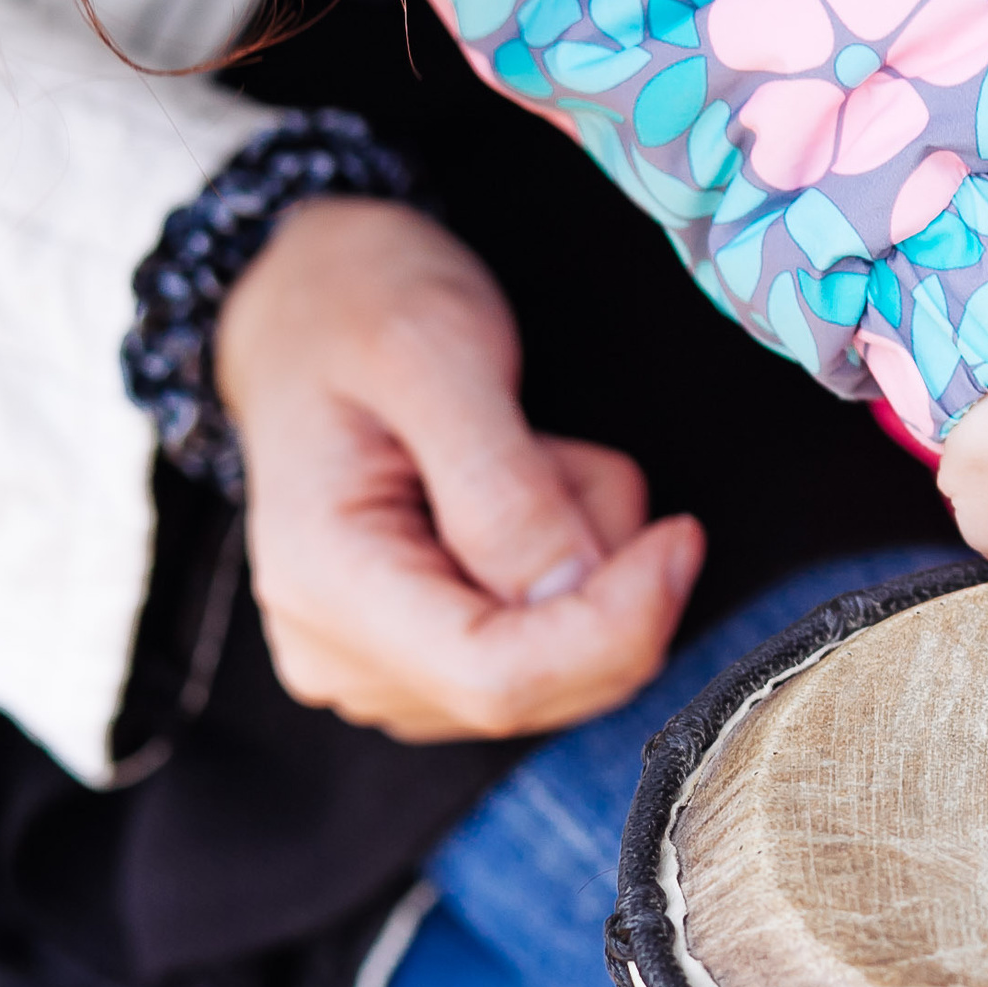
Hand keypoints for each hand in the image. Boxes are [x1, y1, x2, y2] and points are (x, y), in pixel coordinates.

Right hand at [219, 198, 703, 740]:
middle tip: (560, 452)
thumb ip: (506, 485)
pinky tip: (518, 495)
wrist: (308, 305)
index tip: (680, 538)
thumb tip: (573, 591)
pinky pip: (556, 651)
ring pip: (568, 666)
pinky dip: (572, 570)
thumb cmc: (356, 306)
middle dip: (601, 572)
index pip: (500, 677)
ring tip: (521, 454)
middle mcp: (345, 654)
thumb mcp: (435, 354)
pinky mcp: (432, 664)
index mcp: (324, 583)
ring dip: (589, 559)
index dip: (616, 627)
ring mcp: (388, 669)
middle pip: (548, 680)